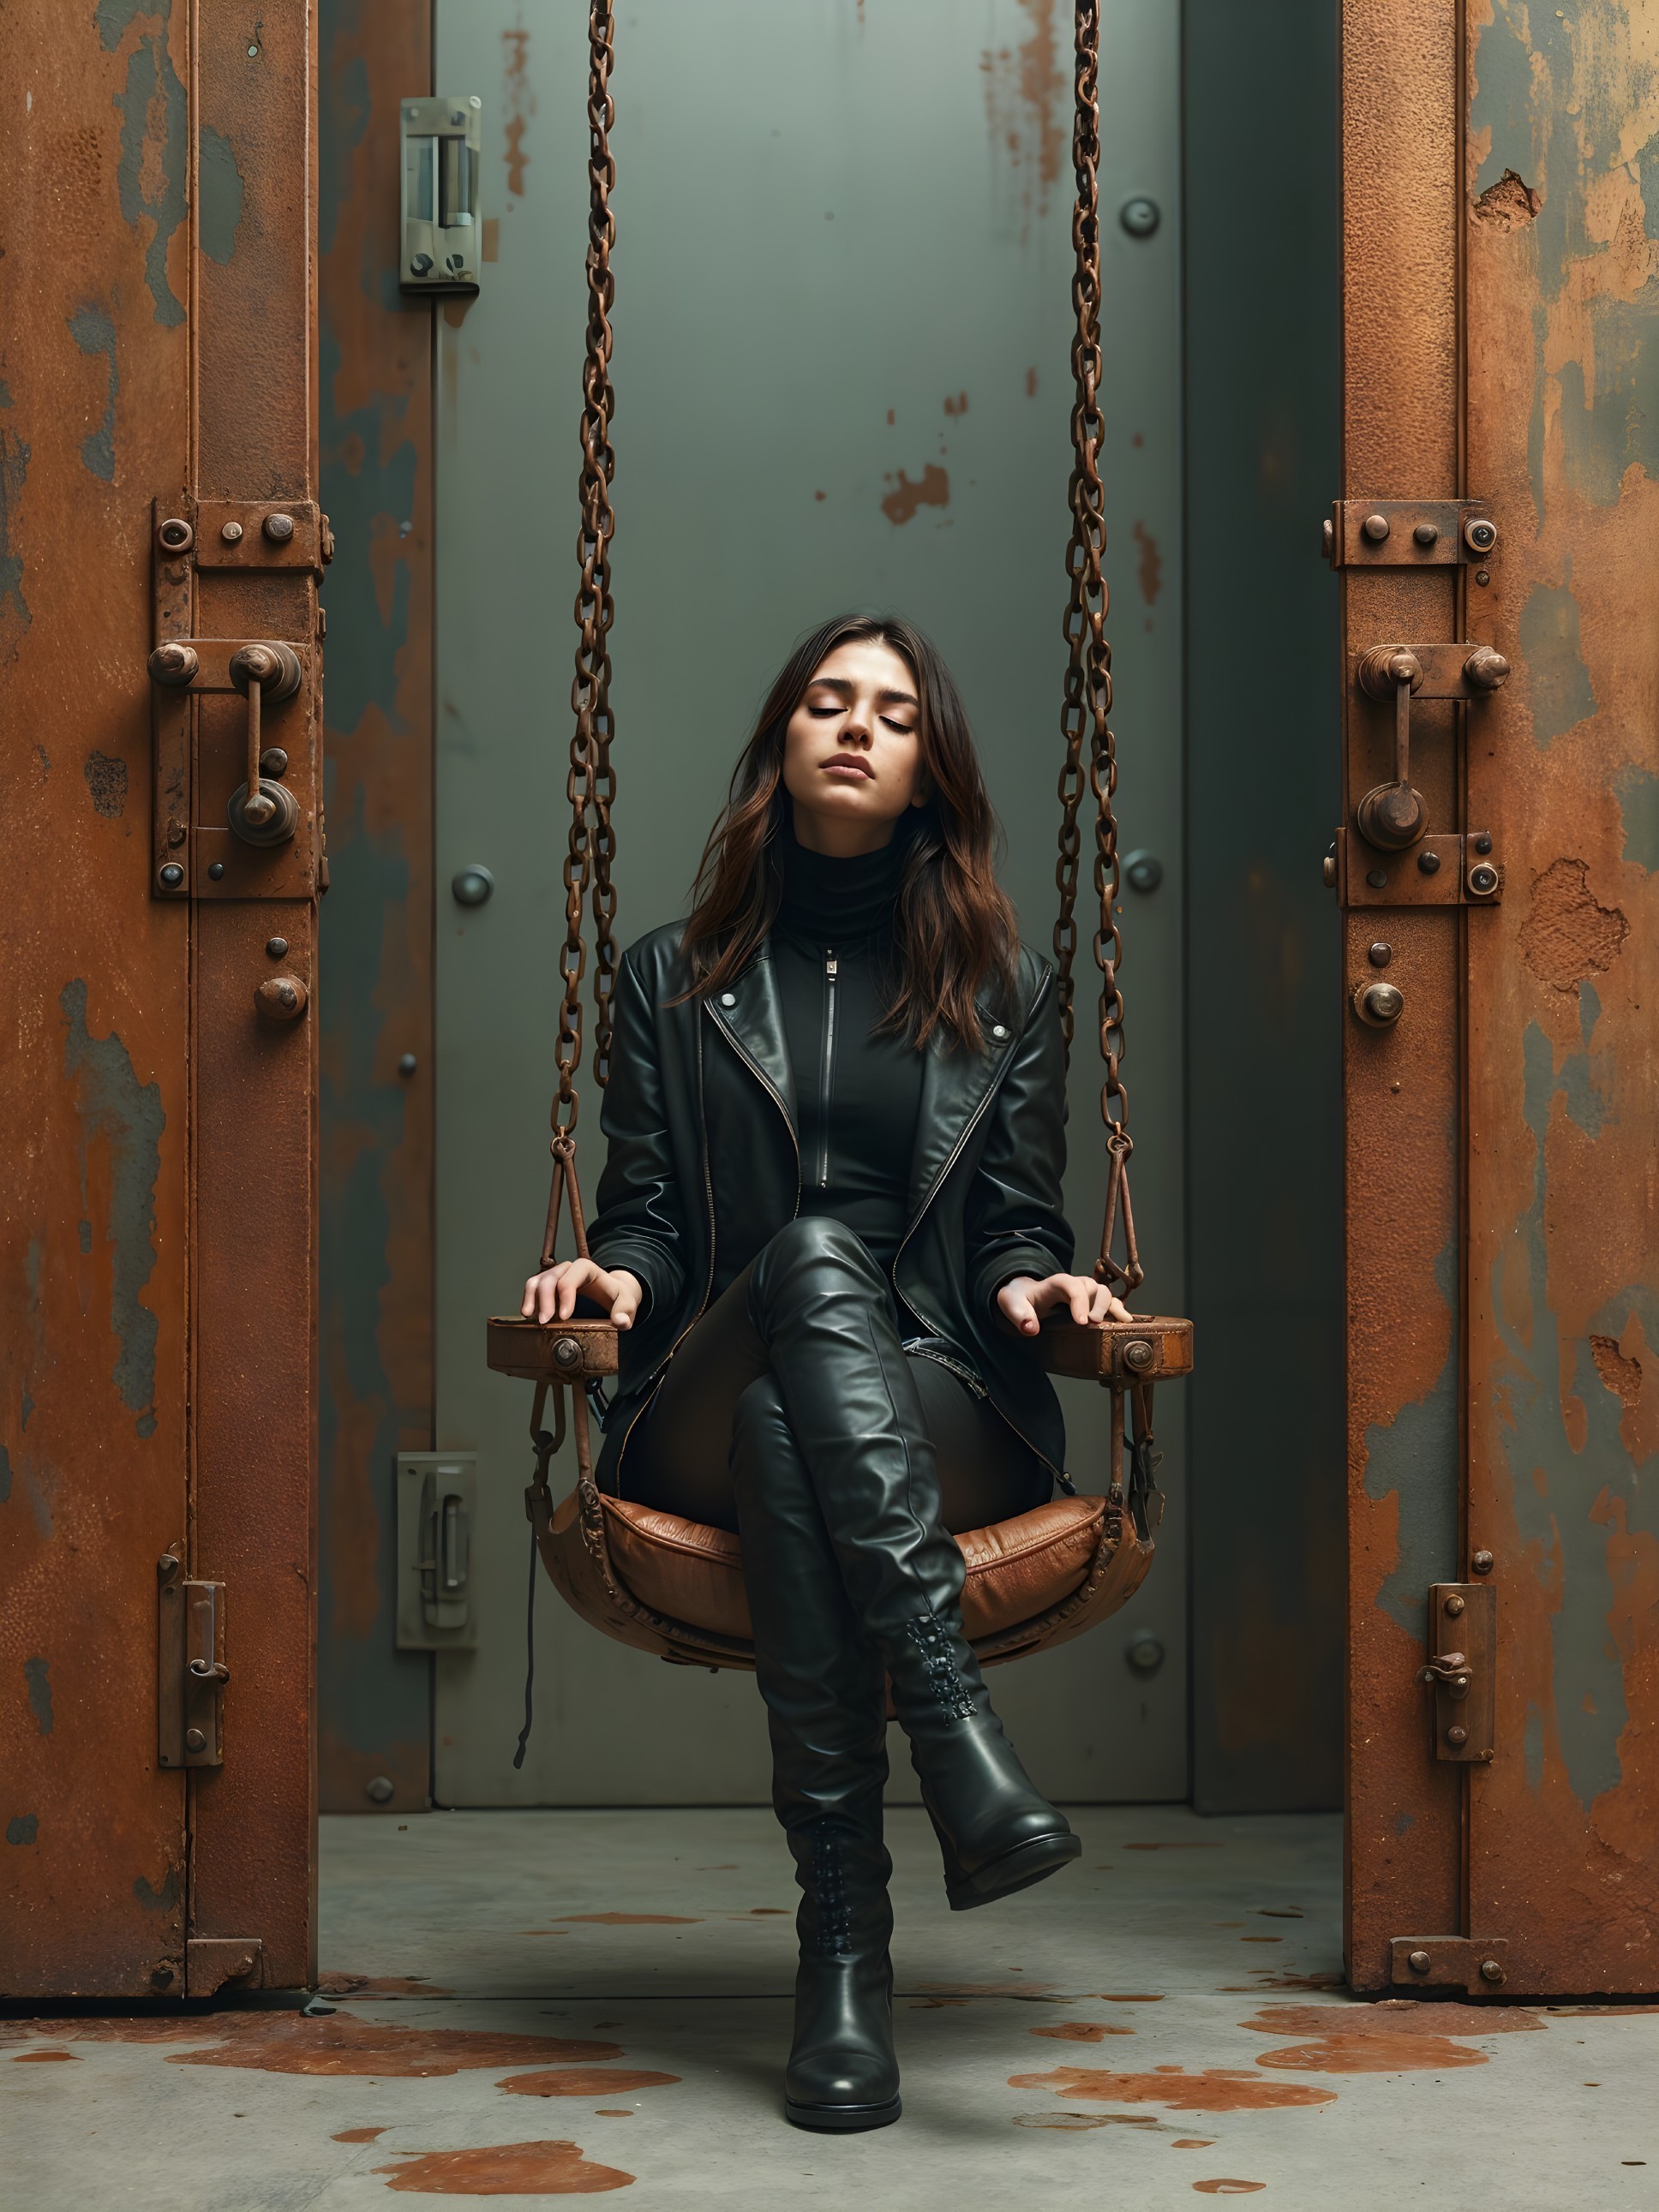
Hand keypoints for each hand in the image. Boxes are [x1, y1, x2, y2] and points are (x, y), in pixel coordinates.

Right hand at [520, 1258, 642, 1329]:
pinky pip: (533, 1289)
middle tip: (544, 1321)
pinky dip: (529, 1300)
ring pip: (537, 1280)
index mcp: (588, 1269)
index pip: (572, 1277)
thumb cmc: (618, 1297)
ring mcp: (557, 1276)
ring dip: (530, 1298)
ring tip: (529, 1317)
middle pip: (551, 1278)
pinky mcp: (549, 1286)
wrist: (612, 1294)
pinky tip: (530, 1317)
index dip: (565, 1295)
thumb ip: (626, 1311)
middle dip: (544, 1299)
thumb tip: (621, 1321)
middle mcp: (569, 1269)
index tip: (564, 1317)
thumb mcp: (627, 1303)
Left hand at [997, 1271, 1131, 1335]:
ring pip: (1104, 1293)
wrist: (1024, 1298)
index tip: (1082, 1322)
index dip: (1079, 1301)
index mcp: (1054, 1284)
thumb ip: (1019, 1314)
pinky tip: (1125, 1322)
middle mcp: (1073, 1285)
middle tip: (1092, 1324)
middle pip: (1092, 1287)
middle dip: (1096, 1305)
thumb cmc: (1019, 1300)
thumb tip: (1031, 1328)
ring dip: (1110, 1307)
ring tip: (1111, 1324)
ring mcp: (1084, 1294)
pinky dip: (1119, 1310)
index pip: (1070, 1285)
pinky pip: (1109, 1303)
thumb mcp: (1011, 1304)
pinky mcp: (1090, 1304)